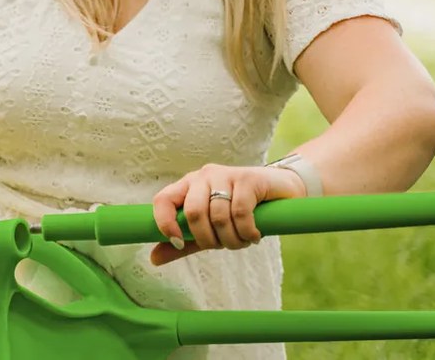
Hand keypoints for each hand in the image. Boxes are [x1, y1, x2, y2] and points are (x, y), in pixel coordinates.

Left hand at [150, 163, 306, 265]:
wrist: (281, 192)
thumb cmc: (239, 212)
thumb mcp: (208, 230)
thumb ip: (183, 242)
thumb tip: (153, 259)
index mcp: (187, 186)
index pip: (162, 199)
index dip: (165, 223)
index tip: (178, 243)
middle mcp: (203, 176)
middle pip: (193, 212)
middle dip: (208, 239)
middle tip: (224, 245)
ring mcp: (225, 175)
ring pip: (218, 216)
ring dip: (232, 239)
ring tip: (243, 241)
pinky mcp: (248, 178)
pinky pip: (240, 212)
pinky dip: (247, 232)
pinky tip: (254, 235)